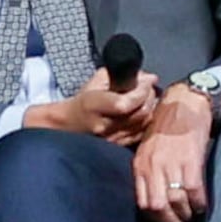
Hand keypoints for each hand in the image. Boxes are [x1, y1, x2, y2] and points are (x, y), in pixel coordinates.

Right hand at [27, 69, 157, 142]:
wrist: (69, 125)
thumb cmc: (83, 102)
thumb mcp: (96, 81)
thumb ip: (120, 75)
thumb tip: (146, 77)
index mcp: (94, 106)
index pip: (126, 103)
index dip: (142, 90)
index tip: (149, 80)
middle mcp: (104, 126)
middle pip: (140, 113)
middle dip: (149, 96)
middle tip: (148, 86)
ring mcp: (112, 139)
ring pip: (144, 124)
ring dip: (150, 107)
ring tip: (146, 97)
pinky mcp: (119, 146)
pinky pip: (142, 133)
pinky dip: (146, 120)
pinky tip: (143, 111)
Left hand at [134, 85, 214, 221]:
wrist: (184, 103)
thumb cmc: (167, 127)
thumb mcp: (148, 150)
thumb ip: (149, 172)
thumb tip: (156, 200)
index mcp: (140, 165)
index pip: (142, 203)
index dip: (155, 218)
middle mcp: (153, 165)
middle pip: (157, 207)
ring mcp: (171, 162)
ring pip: (175, 202)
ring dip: (187, 214)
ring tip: (193, 215)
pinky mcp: (190, 159)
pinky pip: (193, 190)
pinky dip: (199, 203)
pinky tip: (202, 204)